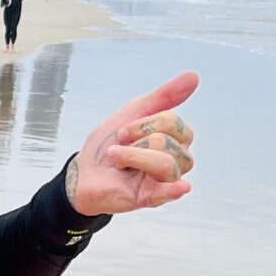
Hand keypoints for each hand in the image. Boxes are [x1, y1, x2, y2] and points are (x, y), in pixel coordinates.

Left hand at [67, 71, 198, 215]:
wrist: (81, 171)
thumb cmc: (108, 144)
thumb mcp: (133, 113)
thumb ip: (163, 97)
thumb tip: (193, 76)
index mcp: (173, 140)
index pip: (174, 123)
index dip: (144, 123)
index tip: (123, 131)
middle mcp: (174, 161)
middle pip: (170, 144)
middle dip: (138, 140)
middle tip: (119, 147)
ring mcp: (162, 181)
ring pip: (167, 165)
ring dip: (134, 156)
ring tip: (116, 161)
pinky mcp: (148, 198)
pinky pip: (167, 194)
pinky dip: (174, 190)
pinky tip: (181, 187)